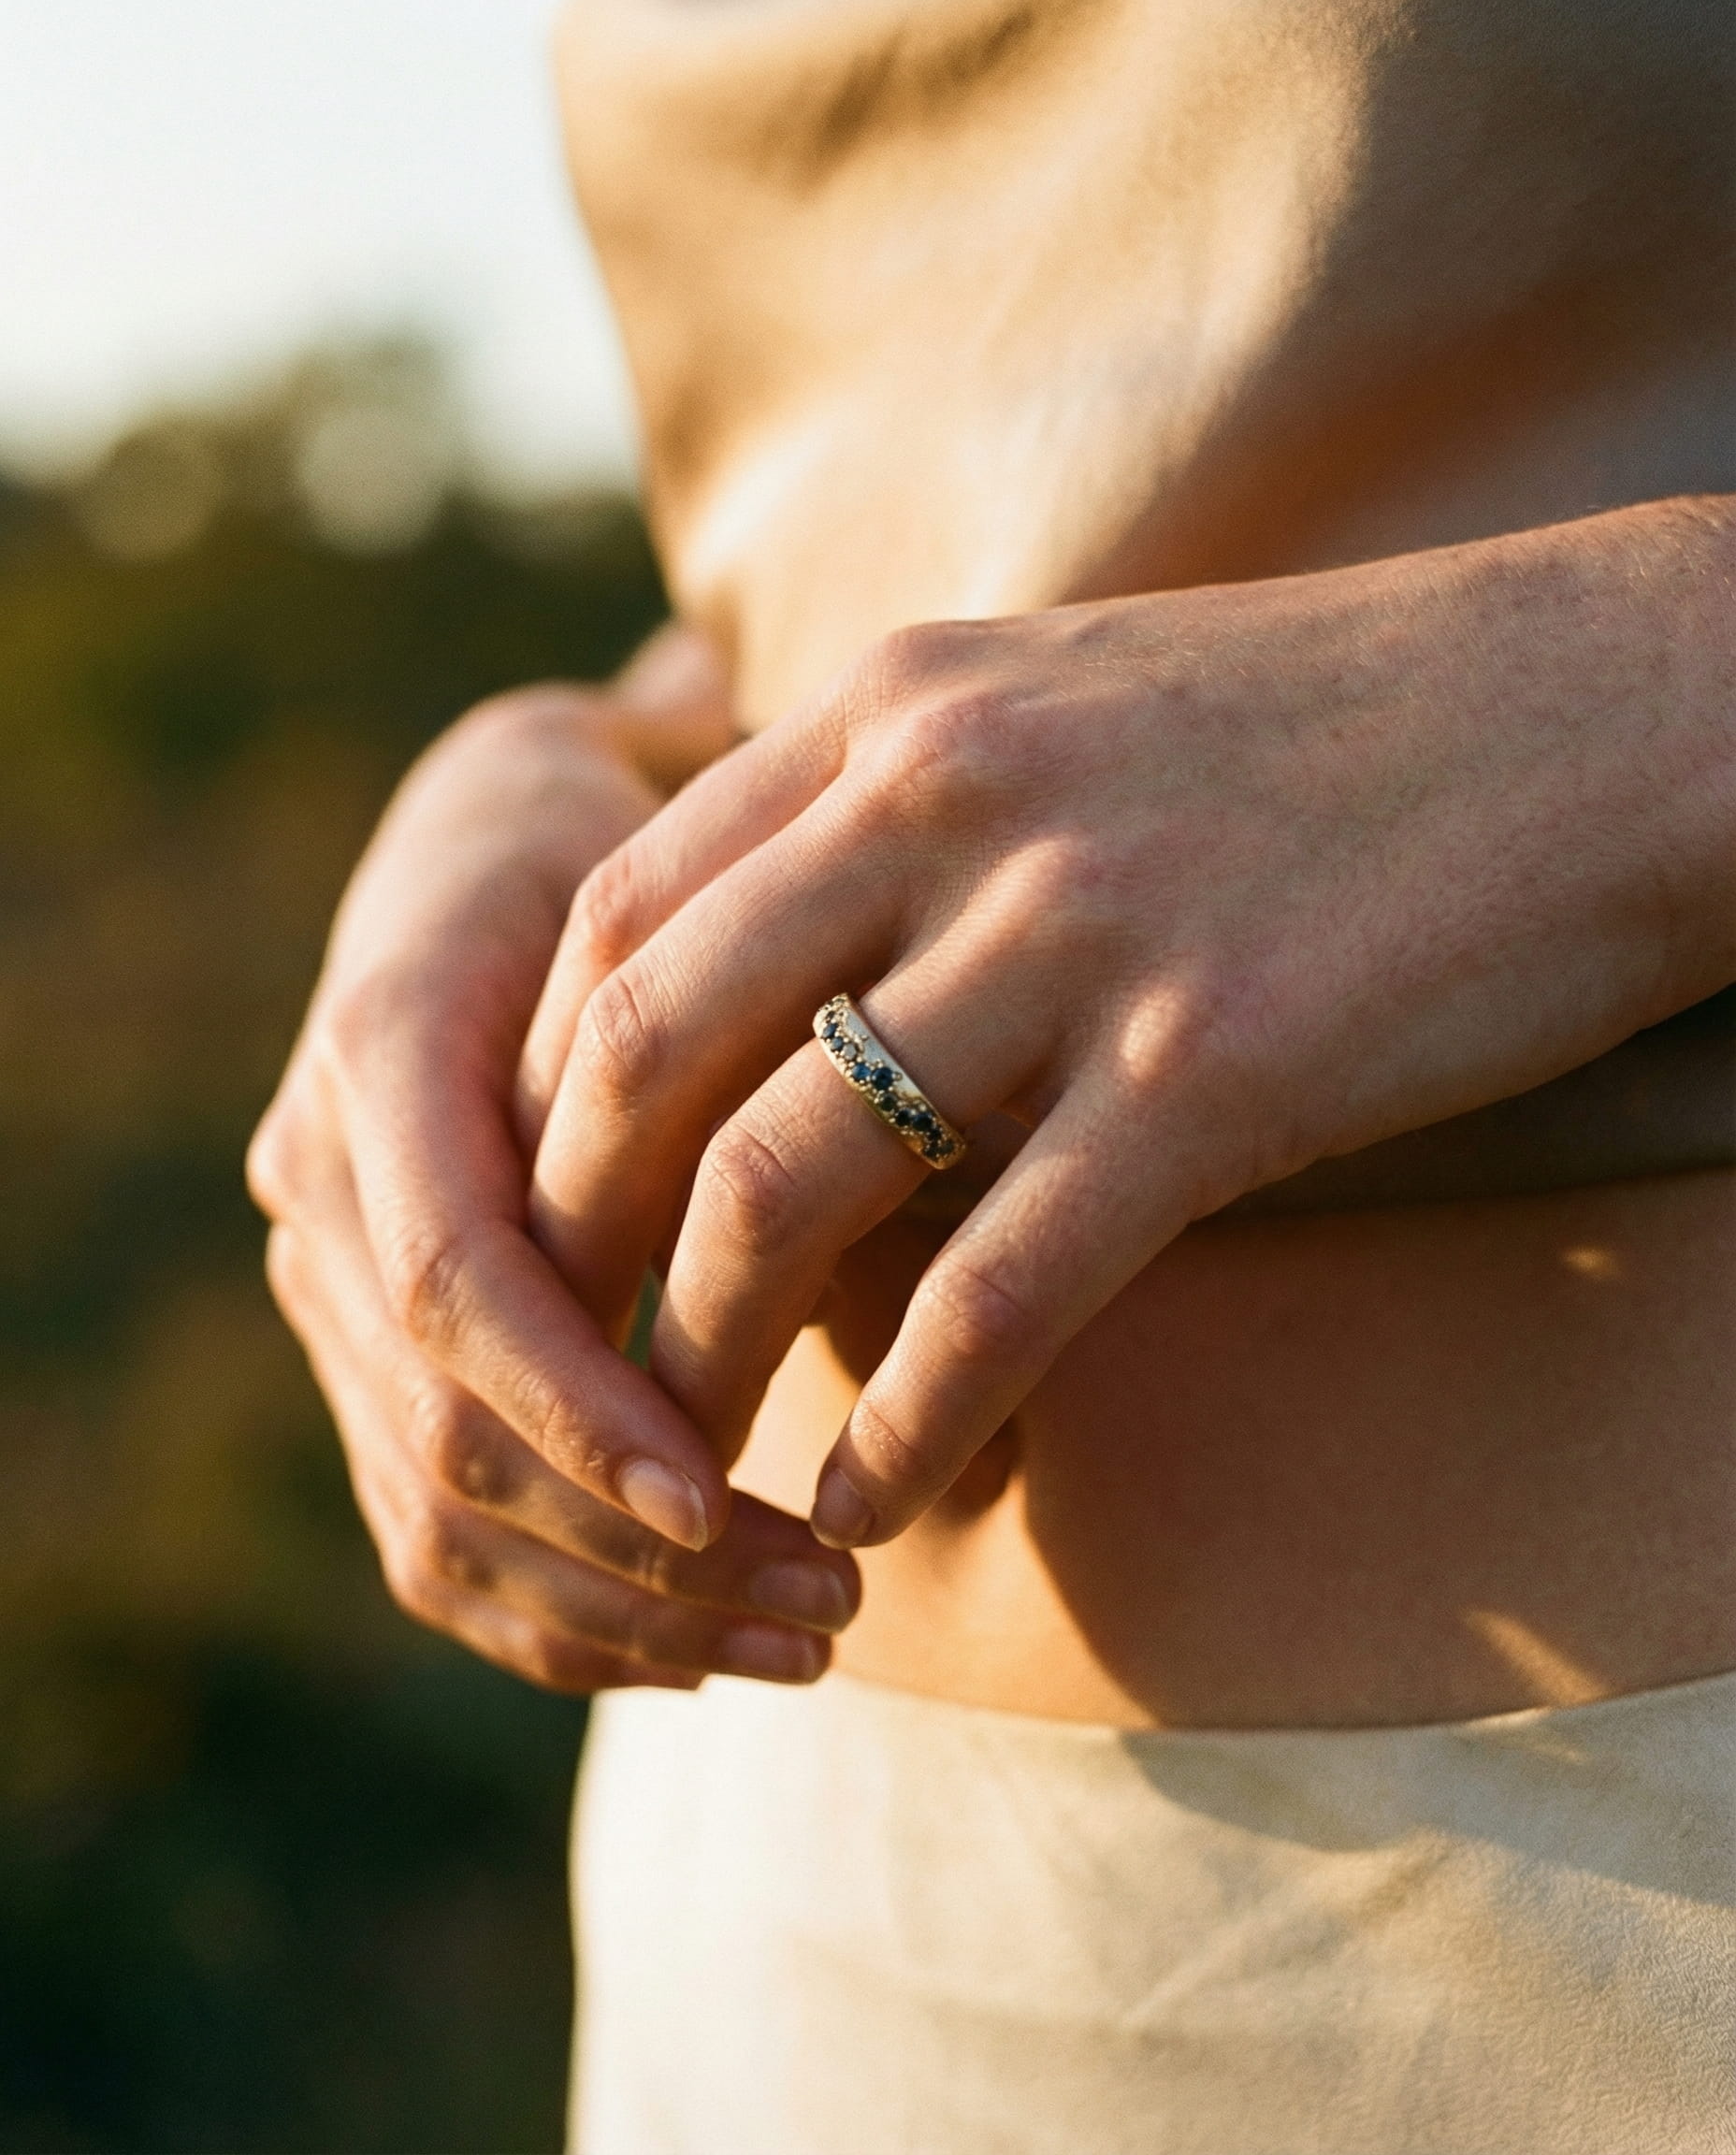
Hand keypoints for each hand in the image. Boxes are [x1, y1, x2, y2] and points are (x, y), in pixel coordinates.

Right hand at [249, 661, 859, 1690]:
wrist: (501, 839)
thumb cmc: (639, 838)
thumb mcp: (703, 879)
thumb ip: (755, 1019)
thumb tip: (918, 1166)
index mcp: (385, 1041)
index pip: (453, 1280)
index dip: (580, 1405)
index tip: (728, 1495)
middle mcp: (322, 1172)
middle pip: (443, 1432)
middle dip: (637, 1548)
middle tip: (833, 1603)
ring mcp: (325, 1272)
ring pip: (433, 1514)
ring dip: (621, 1610)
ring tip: (812, 1639)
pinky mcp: (364, 1346)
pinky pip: (432, 1527)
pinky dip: (564, 1611)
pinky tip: (707, 1643)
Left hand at [523, 502, 1735, 1549]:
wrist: (1618, 705)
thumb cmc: (1336, 724)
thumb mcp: (1066, 704)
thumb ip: (895, 803)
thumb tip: (768, 967)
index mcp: (897, 707)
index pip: (617, 914)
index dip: (537, 1088)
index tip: (536, 1210)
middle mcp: (946, 799)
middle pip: (647, 1053)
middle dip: (567, 1238)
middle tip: (557, 1365)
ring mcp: (1075, 934)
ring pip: (784, 1181)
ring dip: (700, 1353)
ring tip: (678, 1465)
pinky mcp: (1212, 1071)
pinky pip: (995, 1288)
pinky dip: (906, 1416)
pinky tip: (871, 1501)